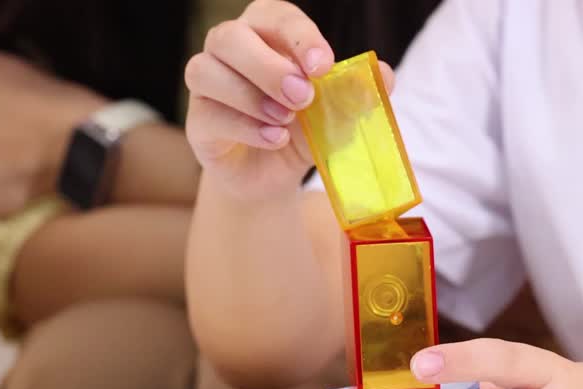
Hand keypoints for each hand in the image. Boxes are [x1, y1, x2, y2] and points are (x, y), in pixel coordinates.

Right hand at [183, 0, 394, 199]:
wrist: (272, 177)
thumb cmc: (301, 131)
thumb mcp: (335, 115)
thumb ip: (357, 95)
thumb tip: (384, 74)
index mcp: (265, 34)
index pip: (275, 16)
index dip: (299, 36)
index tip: (323, 65)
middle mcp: (229, 50)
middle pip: (230, 36)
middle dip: (268, 66)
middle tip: (303, 97)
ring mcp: (207, 85)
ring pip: (206, 71)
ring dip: (251, 97)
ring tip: (286, 122)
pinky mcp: (198, 122)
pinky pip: (208, 114)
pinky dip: (244, 127)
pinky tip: (274, 139)